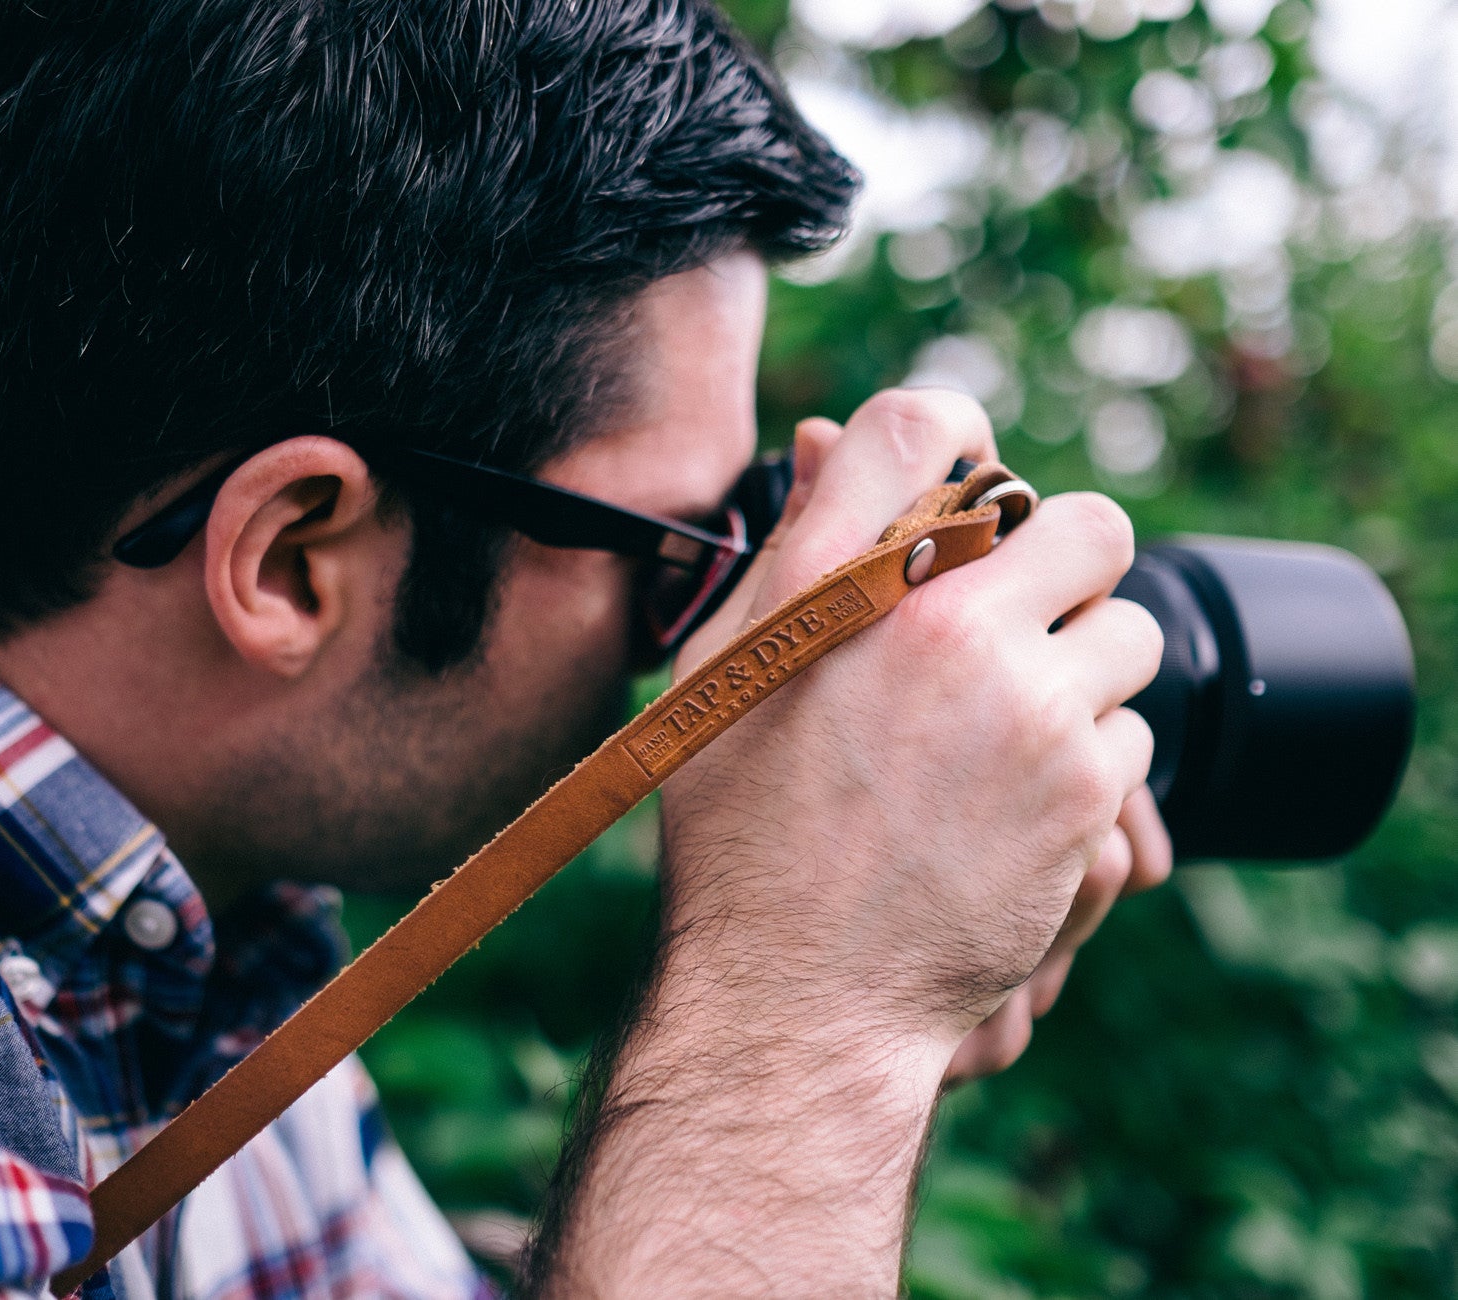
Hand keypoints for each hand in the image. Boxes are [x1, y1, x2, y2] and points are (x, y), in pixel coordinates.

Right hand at [537, 389, 1163, 1296]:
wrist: (793, 991)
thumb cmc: (739, 831)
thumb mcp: (724, 673)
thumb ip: (793, 549)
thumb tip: (832, 447)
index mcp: (834, 577)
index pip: (928, 420)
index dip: (957, 444)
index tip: (960, 496)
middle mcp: (937, 618)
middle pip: (1084, 520)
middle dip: (1065, 570)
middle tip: (1019, 626)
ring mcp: (1023, 700)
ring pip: (1128, 631)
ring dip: (1086, 674)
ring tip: (1009, 733)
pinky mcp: (1081, 786)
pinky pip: (1132, 732)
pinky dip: (1089, 764)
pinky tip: (1015, 807)